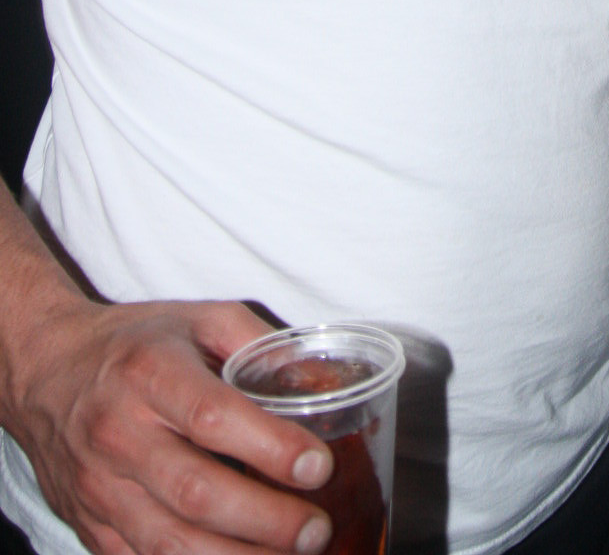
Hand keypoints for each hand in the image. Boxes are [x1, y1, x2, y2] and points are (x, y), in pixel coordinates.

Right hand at [9, 296, 334, 554]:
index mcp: (151, 373)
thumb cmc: (135, 345)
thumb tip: (314, 380)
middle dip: (265, 520)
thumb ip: (255, 342)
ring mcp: (100, 487)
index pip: (213, 417)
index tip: (318, 466)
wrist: (48, 373)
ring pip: (169, 542)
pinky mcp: (90, 526)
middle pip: (195, 492)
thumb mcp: (197, 319)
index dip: (270, 447)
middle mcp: (120, 433)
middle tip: (316, 530)